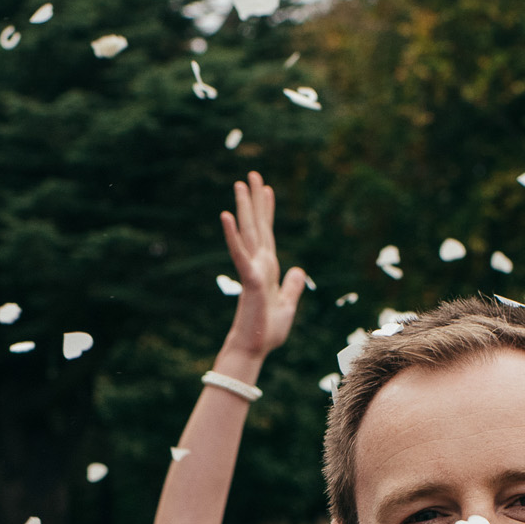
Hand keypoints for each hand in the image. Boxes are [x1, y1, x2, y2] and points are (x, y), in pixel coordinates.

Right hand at [218, 171, 306, 362]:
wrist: (254, 349)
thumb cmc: (267, 332)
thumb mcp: (288, 306)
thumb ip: (292, 286)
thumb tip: (299, 271)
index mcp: (267, 268)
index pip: (267, 233)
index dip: (267, 211)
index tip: (266, 190)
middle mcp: (259, 264)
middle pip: (257, 225)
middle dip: (255, 200)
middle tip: (252, 174)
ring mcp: (253, 269)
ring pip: (248, 232)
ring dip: (243, 207)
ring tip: (240, 184)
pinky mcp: (250, 279)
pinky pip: (239, 252)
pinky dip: (232, 234)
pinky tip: (225, 215)